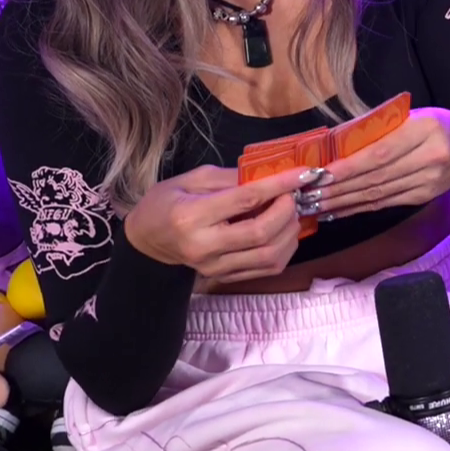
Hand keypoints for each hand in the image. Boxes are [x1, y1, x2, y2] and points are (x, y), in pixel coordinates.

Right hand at [124, 165, 308, 283]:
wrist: (147, 240)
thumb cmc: (167, 202)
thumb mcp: (192, 178)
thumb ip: (232, 177)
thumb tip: (270, 174)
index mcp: (192, 216)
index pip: (246, 199)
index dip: (279, 185)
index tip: (303, 173)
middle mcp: (204, 246)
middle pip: (262, 232)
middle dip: (287, 210)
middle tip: (292, 194)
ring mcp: (215, 267)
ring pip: (270, 255)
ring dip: (290, 231)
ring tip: (289, 212)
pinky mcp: (224, 277)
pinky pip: (267, 268)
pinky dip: (285, 248)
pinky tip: (284, 231)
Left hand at [314, 107, 449, 220]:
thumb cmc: (437, 124)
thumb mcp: (413, 115)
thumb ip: (380, 127)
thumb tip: (336, 142)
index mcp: (424, 130)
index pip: (380, 152)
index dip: (350, 166)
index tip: (322, 173)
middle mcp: (428, 158)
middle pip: (376, 177)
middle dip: (339, 188)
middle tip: (308, 194)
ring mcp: (427, 181)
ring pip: (378, 194)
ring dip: (344, 201)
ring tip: (316, 205)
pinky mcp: (422, 196)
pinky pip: (385, 203)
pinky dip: (359, 208)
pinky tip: (338, 210)